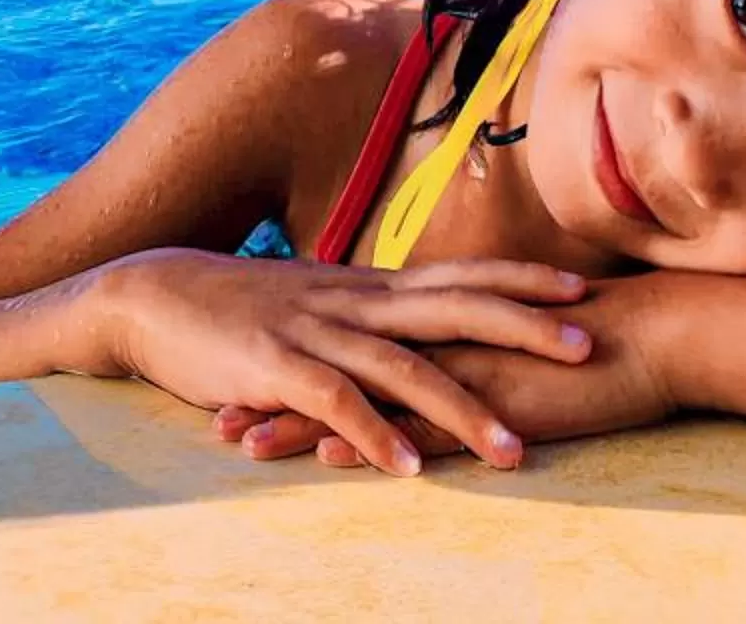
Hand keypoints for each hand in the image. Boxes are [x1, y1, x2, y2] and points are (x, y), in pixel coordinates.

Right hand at [43, 251, 592, 475]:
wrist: (158, 295)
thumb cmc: (245, 308)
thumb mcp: (321, 304)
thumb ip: (372, 316)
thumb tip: (424, 328)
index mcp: (371, 286)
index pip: (463, 274)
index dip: (523, 278)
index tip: (584, 288)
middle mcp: (357, 301)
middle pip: (455, 307)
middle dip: (523, 327)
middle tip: (587, 349)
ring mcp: (319, 331)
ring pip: (405, 368)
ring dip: (463, 411)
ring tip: (514, 454)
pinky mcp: (278, 368)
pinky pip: (336, 404)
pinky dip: (375, 438)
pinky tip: (408, 471)